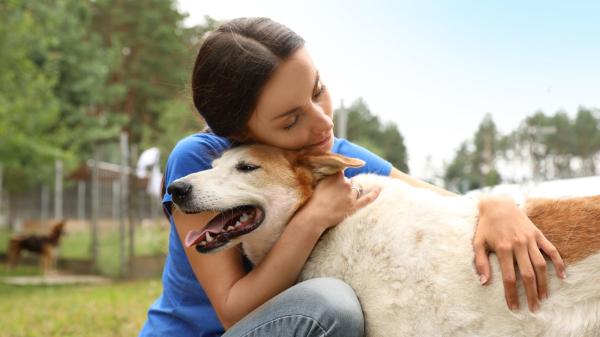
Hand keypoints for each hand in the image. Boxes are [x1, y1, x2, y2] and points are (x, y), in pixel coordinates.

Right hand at [297, 172, 380, 232]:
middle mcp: (346, 183)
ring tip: (341, 199)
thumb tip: (333, 173)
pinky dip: (374, 193)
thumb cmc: (312, 200)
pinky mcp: (354, 206)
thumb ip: (327, 176)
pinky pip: (368, 199)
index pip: (341, 171)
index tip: (334, 181)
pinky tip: (379, 188)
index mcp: (336, 175)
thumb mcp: (317, 182)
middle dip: (342, 186)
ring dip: (350, 192)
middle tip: (332, 195)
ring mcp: (351, 195)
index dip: (337, 177)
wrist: (314, 216)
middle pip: (348, 181)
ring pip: (355, 189)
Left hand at [472, 195, 565, 311]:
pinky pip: (551, 249)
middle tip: (534, 308)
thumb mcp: (477, 242)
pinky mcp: (538, 234)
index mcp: (502, 248)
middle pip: (527, 274)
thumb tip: (483, 283)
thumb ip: (480, 262)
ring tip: (544, 297)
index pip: (508, 277)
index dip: (511, 294)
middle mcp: (518, 245)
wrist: (497, 205)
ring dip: (544, 283)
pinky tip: (562, 275)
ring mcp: (530, 239)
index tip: (514, 307)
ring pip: (541, 265)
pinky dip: (558, 262)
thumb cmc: (485, 226)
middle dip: (531, 293)